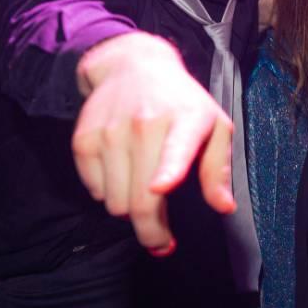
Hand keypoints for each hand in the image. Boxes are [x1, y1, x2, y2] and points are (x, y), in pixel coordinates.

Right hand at [71, 34, 235, 254]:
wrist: (133, 65)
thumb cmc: (180, 103)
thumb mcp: (213, 126)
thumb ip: (217, 169)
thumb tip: (223, 207)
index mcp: (185, 120)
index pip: (174, 148)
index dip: (166, 170)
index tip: (159, 187)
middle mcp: (144, 124)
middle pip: (141, 199)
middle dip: (152, 231)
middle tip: (161, 241)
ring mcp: (111, 132)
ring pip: (115, 203)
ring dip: (129, 210)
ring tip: (143, 193)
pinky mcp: (84, 139)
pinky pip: (94, 190)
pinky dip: (107, 193)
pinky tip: (122, 174)